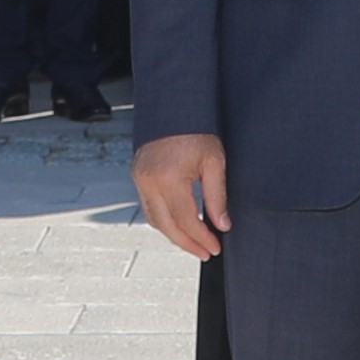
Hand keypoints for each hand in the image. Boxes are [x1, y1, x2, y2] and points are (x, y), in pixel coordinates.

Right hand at [133, 129, 228, 258]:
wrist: (174, 106)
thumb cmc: (197, 130)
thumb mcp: (214, 162)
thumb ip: (217, 197)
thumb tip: (222, 225)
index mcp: (168, 178)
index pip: (185, 220)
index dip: (201, 238)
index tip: (214, 247)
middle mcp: (148, 182)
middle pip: (166, 226)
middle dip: (186, 243)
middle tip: (205, 253)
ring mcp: (139, 178)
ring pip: (154, 219)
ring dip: (173, 234)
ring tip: (194, 242)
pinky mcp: (137, 175)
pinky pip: (148, 206)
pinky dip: (164, 219)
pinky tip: (179, 223)